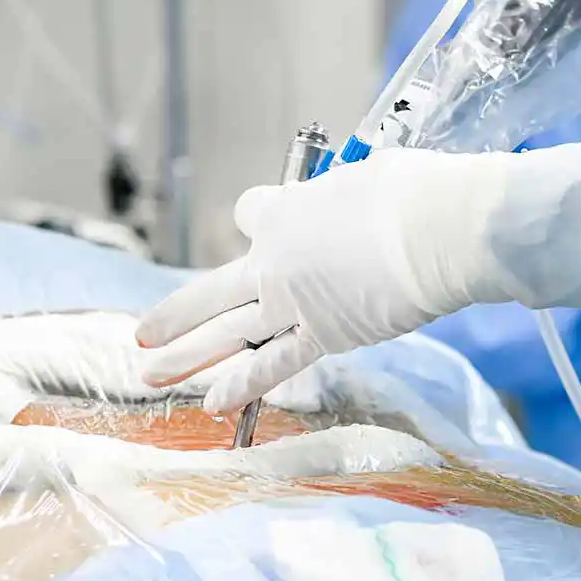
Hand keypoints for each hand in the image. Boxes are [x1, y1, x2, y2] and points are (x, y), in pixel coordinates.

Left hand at [136, 137, 580, 414]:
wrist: (437, 227)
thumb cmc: (412, 192)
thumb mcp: (363, 178)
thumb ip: (342, 201)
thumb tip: (353, 207)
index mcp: (284, 209)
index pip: (250, 213)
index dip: (260, 219)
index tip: (272, 221)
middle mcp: (275, 256)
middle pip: (211, 289)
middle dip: (175, 313)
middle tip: (143, 333)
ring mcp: (292, 301)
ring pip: (227, 333)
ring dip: (185, 356)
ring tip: (150, 374)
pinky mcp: (323, 335)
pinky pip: (273, 365)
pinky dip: (241, 384)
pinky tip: (211, 403)